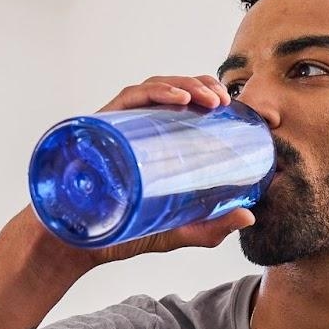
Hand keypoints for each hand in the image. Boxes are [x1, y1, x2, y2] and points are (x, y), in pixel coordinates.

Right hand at [17, 73, 255, 277]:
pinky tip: (180, 99)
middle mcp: (140, 128)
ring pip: (156, 87)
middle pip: (176, 91)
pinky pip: (131, 97)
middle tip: (226, 103)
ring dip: (187, 85)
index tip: (241, 109)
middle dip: (205, 87)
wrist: (79, 243)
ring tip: (210, 99)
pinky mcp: (102, 124)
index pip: (191, 108)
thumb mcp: (178, 231)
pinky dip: (157, 92)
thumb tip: (250, 218)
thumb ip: (211, 226)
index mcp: (159, 143)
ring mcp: (121, 125)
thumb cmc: (124, 231)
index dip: (216, 98)